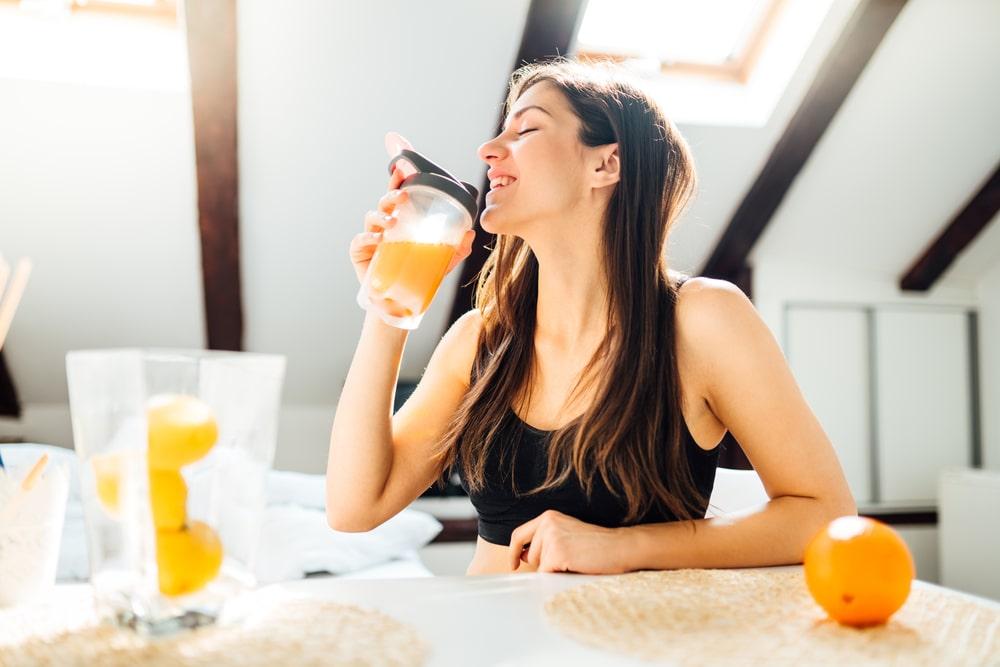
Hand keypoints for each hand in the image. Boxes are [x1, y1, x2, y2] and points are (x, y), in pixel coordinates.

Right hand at [350, 168, 476, 284]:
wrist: (398, 302)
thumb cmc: (416, 276)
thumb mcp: (440, 263)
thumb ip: (456, 249)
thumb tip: (470, 233)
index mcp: (401, 222)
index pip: (399, 198)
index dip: (398, 181)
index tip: (403, 168)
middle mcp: (384, 226)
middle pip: (384, 203)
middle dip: (391, 195)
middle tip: (403, 197)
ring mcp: (370, 237)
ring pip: (371, 217)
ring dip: (381, 217)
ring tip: (393, 223)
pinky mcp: (359, 252)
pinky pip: (360, 240)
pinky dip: (368, 237)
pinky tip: (379, 239)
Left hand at [508, 510, 630, 573]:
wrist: (620, 547)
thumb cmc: (598, 545)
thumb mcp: (567, 534)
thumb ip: (545, 541)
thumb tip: (521, 556)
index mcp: (548, 517)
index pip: (519, 534)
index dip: (513, 551)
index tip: (513, 564)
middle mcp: (547, 523)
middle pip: (528, 555)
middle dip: (544, 563)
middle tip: (569, 560)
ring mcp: (551, 537)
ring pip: (538, 566)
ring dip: (554, 570)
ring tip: (574, 561)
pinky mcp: (557, 553)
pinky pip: (547, 574)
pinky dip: (559, 577)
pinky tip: (576, 567)